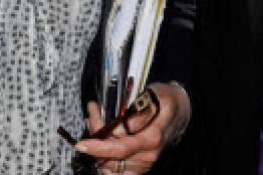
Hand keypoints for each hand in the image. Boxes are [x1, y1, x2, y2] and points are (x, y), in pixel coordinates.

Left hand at [76, 82, 190, 173]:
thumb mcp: (156, 96)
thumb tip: (121, 126)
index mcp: (152, 139)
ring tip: (96, 119)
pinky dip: (102, 156)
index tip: (82, 144)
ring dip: (97, 144)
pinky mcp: (138, 167)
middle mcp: (147, 156)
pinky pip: (114, 170)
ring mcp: (142, 164)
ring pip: (108, 163)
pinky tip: (100, 138)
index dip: (99, 147)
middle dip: (95, 136)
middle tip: (93, 112)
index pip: (121, 149)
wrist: (179, 111)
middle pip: (110, 156)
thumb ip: (139, 112)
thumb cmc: (166, 100)